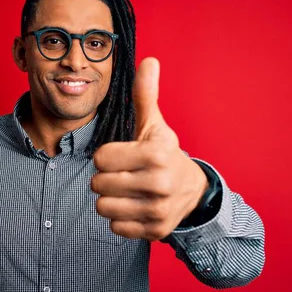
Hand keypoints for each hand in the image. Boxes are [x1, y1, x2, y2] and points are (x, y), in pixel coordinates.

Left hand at [91, 58, 208, 240]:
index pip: (100, 158)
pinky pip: (115, 228)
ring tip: (127, 192)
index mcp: (155, 153)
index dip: (107, 157)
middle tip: (124, 175)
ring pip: (102, 208)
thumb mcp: (155, 125)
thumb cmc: (165, 154)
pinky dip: (120, 219)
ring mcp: (157, 210)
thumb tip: (148, 60)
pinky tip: (134, 207)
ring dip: (110, 200)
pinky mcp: (155, 231)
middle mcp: (158, 183)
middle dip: (106, 178)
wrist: (193, 191)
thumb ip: (145, 95)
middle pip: (98, 184)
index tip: (123, 156)